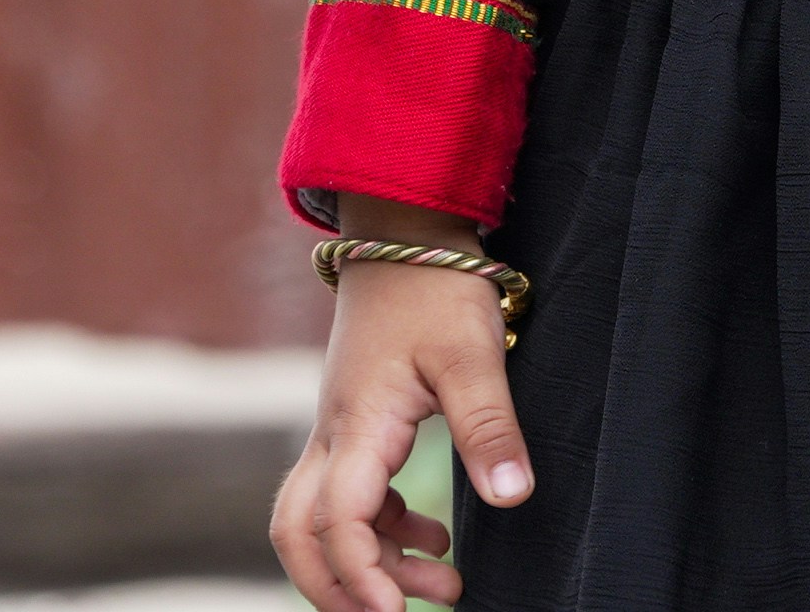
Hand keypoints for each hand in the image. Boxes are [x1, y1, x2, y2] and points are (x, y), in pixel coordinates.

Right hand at [269, 203, 527, 611]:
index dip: (361, 575)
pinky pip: (350, 497)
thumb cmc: (435, 288)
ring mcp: (339, 430)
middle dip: (335, 587)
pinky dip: (382, 530)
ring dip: (371, 562)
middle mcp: (333, 435)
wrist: (404, 232)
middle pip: (298, 533)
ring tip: (443, 587)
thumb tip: (511, 499)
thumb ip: (490, 428)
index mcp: (357, 426)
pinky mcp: (356, 423)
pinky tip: (433, 537)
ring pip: (322, 520)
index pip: (337, 522)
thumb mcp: (474, 355)